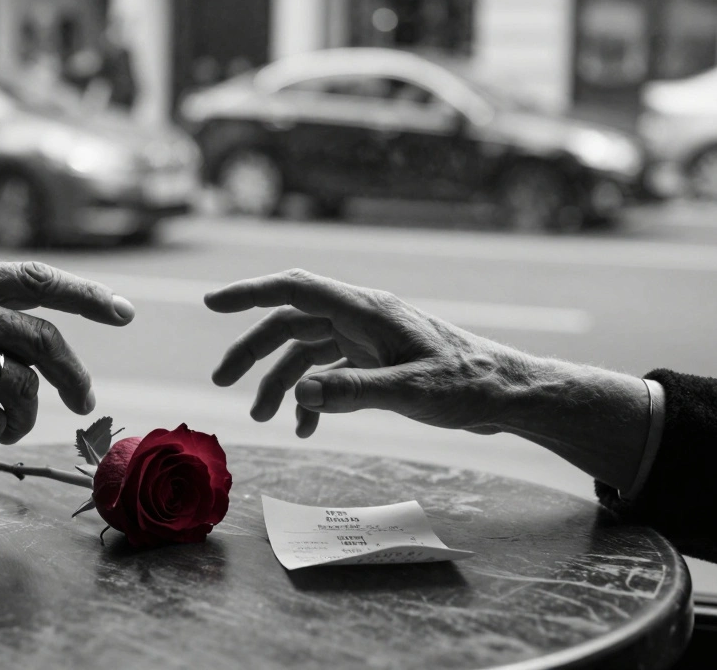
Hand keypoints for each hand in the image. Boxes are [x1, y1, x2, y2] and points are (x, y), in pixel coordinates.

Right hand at [206, 269, 531, 437]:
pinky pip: (329, 373)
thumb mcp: (412, 391)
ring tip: (261, 417)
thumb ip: (355, 393)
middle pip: (290, 323)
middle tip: (220, 381)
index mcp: (366, 311)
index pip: (296, 289)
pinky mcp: (376, 361)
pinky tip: (307, 427)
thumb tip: (302, 395)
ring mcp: (367, 339)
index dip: (250, 292)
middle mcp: (360, 318)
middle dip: (252, 350)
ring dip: (279, 381)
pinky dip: (312, 398)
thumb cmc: (468, 384)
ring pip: (305, 351)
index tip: (211, 302)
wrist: (506, 393)